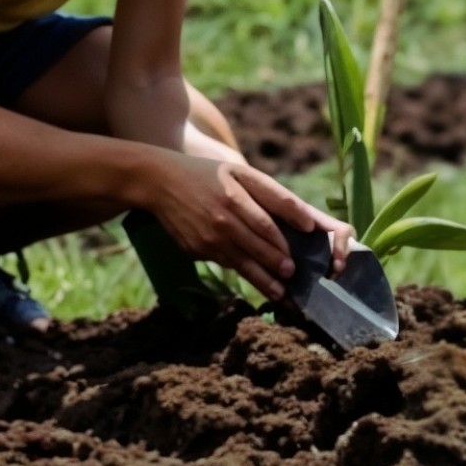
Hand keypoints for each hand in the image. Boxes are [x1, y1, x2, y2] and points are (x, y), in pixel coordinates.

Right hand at [154, 156, 337, 298]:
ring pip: (243, 263)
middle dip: (277, 262)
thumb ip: (272, 193)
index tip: (304, 246)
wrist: (160, 183)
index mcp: (234, 196)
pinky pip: (227, 264)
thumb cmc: (208, 175)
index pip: (266, 222)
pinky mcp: (198, 250)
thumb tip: (306, 219)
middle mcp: (222, 219)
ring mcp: (209, 238)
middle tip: (294, 274)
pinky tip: (259, 283)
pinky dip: (245, 275)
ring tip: (281, 293)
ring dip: (264, 280)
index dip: (285, 237)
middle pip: (257, 245)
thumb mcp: (240, 172)